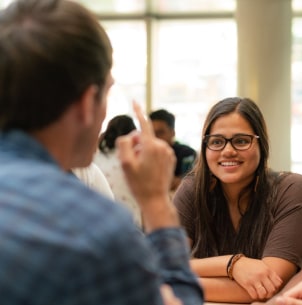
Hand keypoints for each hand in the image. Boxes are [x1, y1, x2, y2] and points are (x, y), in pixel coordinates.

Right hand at [116, 101, 178, 229]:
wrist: (155, 199)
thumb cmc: (138, 183)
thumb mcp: (124, 163)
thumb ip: (125, 143)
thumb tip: (132, 135)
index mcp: (151, 146)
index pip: (144, 124)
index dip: (138, 112)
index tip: (134, 101)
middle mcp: (163, 146)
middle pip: (143, 137)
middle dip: (135, 145)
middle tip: (132, 163)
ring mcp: (168, 153)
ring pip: (149, 145)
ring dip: (143, 152)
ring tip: (142, 169)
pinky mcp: (171, 158)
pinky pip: (157, 151)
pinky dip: (150, 156)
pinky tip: (149, 170)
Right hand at [232, 257, 282, 299]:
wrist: (237, 264)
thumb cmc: (251, 265)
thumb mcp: (263, 266)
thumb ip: (272, 273)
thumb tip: (279, 282)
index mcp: (267, 270)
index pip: (278, 283)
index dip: (276, 288)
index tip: (272, 288)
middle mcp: (262, 275)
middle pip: (271, 290)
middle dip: (270, 294)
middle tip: (266, 293)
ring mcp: (254, 280)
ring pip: (263, 294)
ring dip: (262, 296)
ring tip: (260, 294)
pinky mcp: (247, 284)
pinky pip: (254, 295)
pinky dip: (255, 296)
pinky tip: (254, 293)